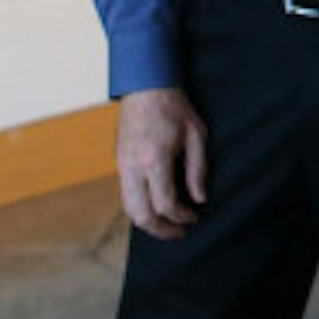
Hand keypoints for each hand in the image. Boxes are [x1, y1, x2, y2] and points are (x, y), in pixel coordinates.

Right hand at [115, 87, 207, 239]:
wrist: (145, 85)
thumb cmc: (174, 107)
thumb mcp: (196, 135)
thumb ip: (197, 169)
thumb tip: (199, 198)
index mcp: (154, 160)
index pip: (165, 204)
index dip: (182, 217)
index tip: (194, 217)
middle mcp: (133, 167)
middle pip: (141, 215)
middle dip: (161, 230)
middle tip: (180, 232)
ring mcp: (122, 165)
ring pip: (128, 209)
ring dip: (148, 223)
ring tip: (168, 225)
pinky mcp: (119, 162)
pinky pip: (125, 195)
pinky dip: (139, 208)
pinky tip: (155, 208)